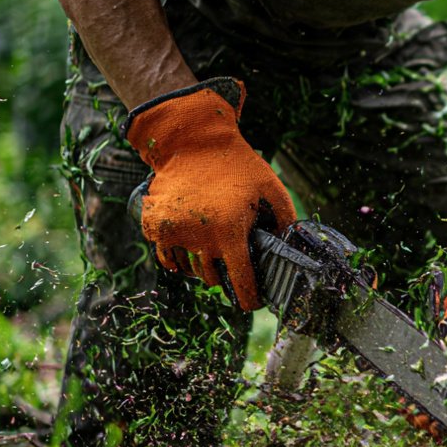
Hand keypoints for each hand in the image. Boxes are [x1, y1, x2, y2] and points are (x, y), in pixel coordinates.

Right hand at [127, 77, 294, 310]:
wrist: (193, 142)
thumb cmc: (238, 165)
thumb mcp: (271, 188)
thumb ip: (285, 219)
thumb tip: (291, 247)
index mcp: (230, 233)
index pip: (241, 281)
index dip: (249, 298)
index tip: (254, 304)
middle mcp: (200, 239)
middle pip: (215, 279)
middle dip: (227, 278)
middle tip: (235, 267)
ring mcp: (173, 234)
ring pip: (191, 271)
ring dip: (204, 269)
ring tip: (215, 255)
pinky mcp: (155, 227)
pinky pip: (168, 258)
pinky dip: (180, 260)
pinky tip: (192, 251)